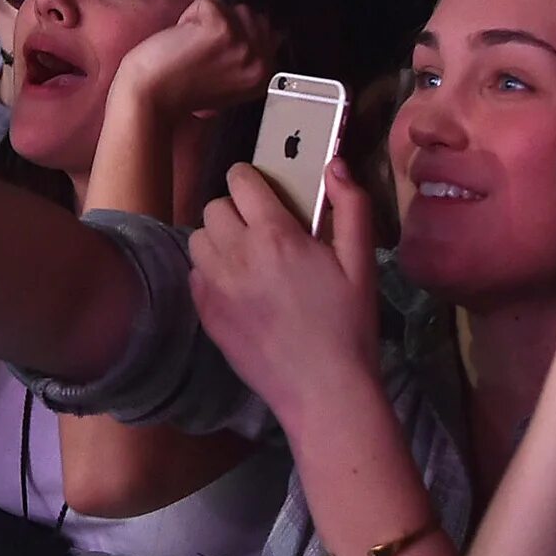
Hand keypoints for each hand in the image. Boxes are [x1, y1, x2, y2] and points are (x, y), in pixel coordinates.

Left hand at [114, 0, 276, 118]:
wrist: (150, 98)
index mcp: (264, 75)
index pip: (267, 30)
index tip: (215, 52)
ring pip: (227, 6)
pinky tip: (181, 41)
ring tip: (191, 48)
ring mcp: (242, 44)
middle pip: (248, 13)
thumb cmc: (179, 92)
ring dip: (203, 20)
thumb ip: (251, 58)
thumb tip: (276, 32)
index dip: (235, 33)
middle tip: (200, 53)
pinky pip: (205, 2)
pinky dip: (187, 16)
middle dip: (221, 24)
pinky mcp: (220, 29)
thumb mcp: (229, 82)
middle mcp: (259, 61)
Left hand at [190, 162, 380, 428]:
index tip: (263, 190)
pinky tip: (237, 288)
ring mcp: (215, 287)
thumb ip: (352, 206)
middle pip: (214, 206)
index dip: (251, 179)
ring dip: (218, 239)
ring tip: (245, 256)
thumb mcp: (361, 262)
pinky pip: (194, 275)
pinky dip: (210, 273)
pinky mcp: (206, 315)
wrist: (323, 390)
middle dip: (236, 209)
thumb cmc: (348, 326)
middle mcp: (236, 255)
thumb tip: (335, 165)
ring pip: (198, 238)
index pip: (240, 180)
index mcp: (275, 235)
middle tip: (260, 228)